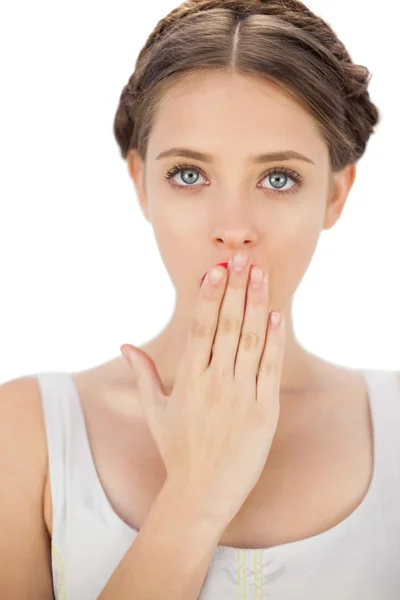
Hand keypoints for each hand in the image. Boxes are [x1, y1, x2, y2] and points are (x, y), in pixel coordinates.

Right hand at [121, 251, 285, 525]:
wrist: (203, 491)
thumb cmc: (178, 450)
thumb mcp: (155, 410)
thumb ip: (143, 374)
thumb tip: (124, 344)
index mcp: (188, 379)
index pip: (200, 327)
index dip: (208, 295)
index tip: (215, 269)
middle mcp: (214, 382)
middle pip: (227, 325)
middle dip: (235, 288)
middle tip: (241, 257)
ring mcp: (240, 395)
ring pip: (251, 340)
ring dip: (256, 304)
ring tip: (260, 273)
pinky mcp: (264, 410)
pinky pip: (270, 368)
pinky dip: (274, 340)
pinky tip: (276, 314)